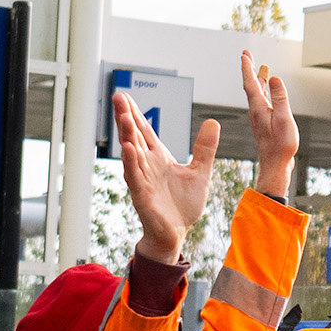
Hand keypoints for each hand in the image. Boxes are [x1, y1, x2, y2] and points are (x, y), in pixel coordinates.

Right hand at [117, 92, 221, 266]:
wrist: (177, 234)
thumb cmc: (183, 205)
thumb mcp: (200, 172)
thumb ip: (205, 148)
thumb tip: (213, 122)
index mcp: (159, 158)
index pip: (145, 131)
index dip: (136, 114)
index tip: (126, 96)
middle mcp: (147, 166)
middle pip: (134, 137)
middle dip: (126, 117)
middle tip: (118, 96)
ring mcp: (142, 180)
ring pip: (132, 154)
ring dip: (127, 135)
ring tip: (123, 117)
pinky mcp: (142, 196)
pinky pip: (135, 177)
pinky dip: (131, 163)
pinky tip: (128, 149)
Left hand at [240, 49, 296, 197]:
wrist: (276, 165)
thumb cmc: (281, 145)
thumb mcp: (283, 118)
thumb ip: (280, 97)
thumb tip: (275, 78)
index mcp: (258, 108)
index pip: (250, 83)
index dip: (247, 68)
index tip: (244, 55)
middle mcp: (256, 111)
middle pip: (251, 85)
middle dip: (249, 69)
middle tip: (247, 55)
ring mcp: (259, 117)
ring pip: (256, 93)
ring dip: (257, 79)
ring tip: (261, 68)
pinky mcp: (264, 123)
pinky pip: (261, 101)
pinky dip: (263, 90)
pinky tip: (268, 91)